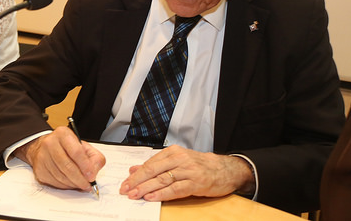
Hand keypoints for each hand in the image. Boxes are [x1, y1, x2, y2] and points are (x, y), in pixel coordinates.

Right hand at [15, 126, 105, 191]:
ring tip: (80, 184)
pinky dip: (65, 186)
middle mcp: (50, 143)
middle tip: (87, 185)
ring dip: (73, 184)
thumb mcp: (83, 146)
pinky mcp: (39, 169)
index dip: (85, 166)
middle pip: (67, 166)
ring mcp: (42, 156)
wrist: (44, 147)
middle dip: (80, 179)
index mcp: (63, 134)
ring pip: (61, 176)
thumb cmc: (66, 147)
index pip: (76, 152)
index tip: (91, 176)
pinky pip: (54, 182)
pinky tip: (70, 183)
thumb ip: (94, 157)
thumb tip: (93, 172)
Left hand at [119, 145, 254, 201]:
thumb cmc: (199, 165)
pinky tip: (151, 197)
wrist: (225, 169)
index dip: (135, 174)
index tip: (125, 182)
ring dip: (146, 188)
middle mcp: (179, 159)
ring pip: (162, 180)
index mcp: (173, 152)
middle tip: (125, 189)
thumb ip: (155, 165)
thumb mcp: (176, 160)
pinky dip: (162, 194)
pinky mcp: (196, 183)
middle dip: (137, 181)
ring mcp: (188, 171)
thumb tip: (133, 169)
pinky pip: (175, 189)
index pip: (149, 163)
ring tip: (134, 195)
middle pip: (153, 170)